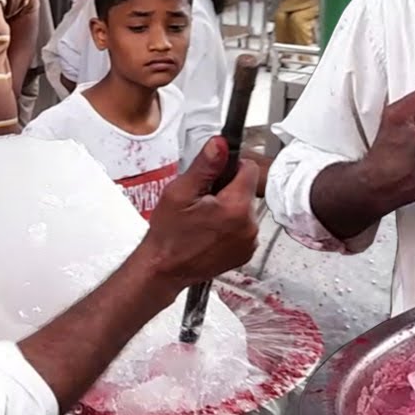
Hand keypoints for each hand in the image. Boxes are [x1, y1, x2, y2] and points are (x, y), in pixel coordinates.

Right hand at [138, 137, 259, 293]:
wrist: (164, 270)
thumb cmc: (168, 235)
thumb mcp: (180, 193)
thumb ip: (205, 166)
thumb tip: (220, 144)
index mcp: (235, 207)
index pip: (250, 169)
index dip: (231, 167)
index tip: (214, 176)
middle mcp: (249, 226)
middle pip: (247, 189)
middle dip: (227, 190)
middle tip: (202, 202)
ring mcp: (249, 241)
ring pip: (245, 208)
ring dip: (229, 209)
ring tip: (204, 219)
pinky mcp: (246, 252)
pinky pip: (245, 227)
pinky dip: (231, 226)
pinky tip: (211, 232)